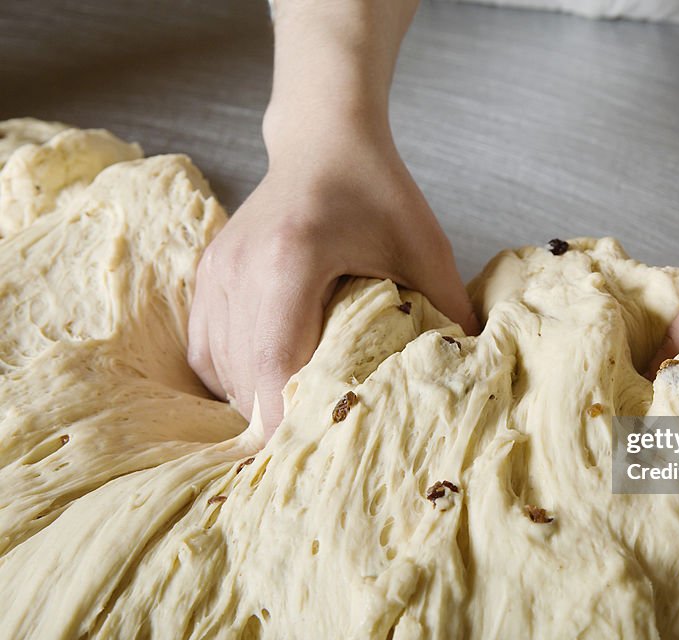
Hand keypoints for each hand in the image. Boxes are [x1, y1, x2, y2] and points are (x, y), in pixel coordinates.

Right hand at [187, 131, 476, 438]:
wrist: (323, 142)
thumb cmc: (378, 192)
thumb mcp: (426, 248)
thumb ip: (449, 310)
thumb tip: (471, 374)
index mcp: (291, 260)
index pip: (276, 362)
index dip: (290, 420)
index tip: (318, 456)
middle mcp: (240, 269)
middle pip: (246, 377)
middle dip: (280, 421)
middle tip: (321, 448)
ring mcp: (215, 273)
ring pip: (222, 371)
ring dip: (257, 402)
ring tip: (300, 416)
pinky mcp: (206, 277)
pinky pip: (205, 353)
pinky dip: (233, 379)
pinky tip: (268, 384)